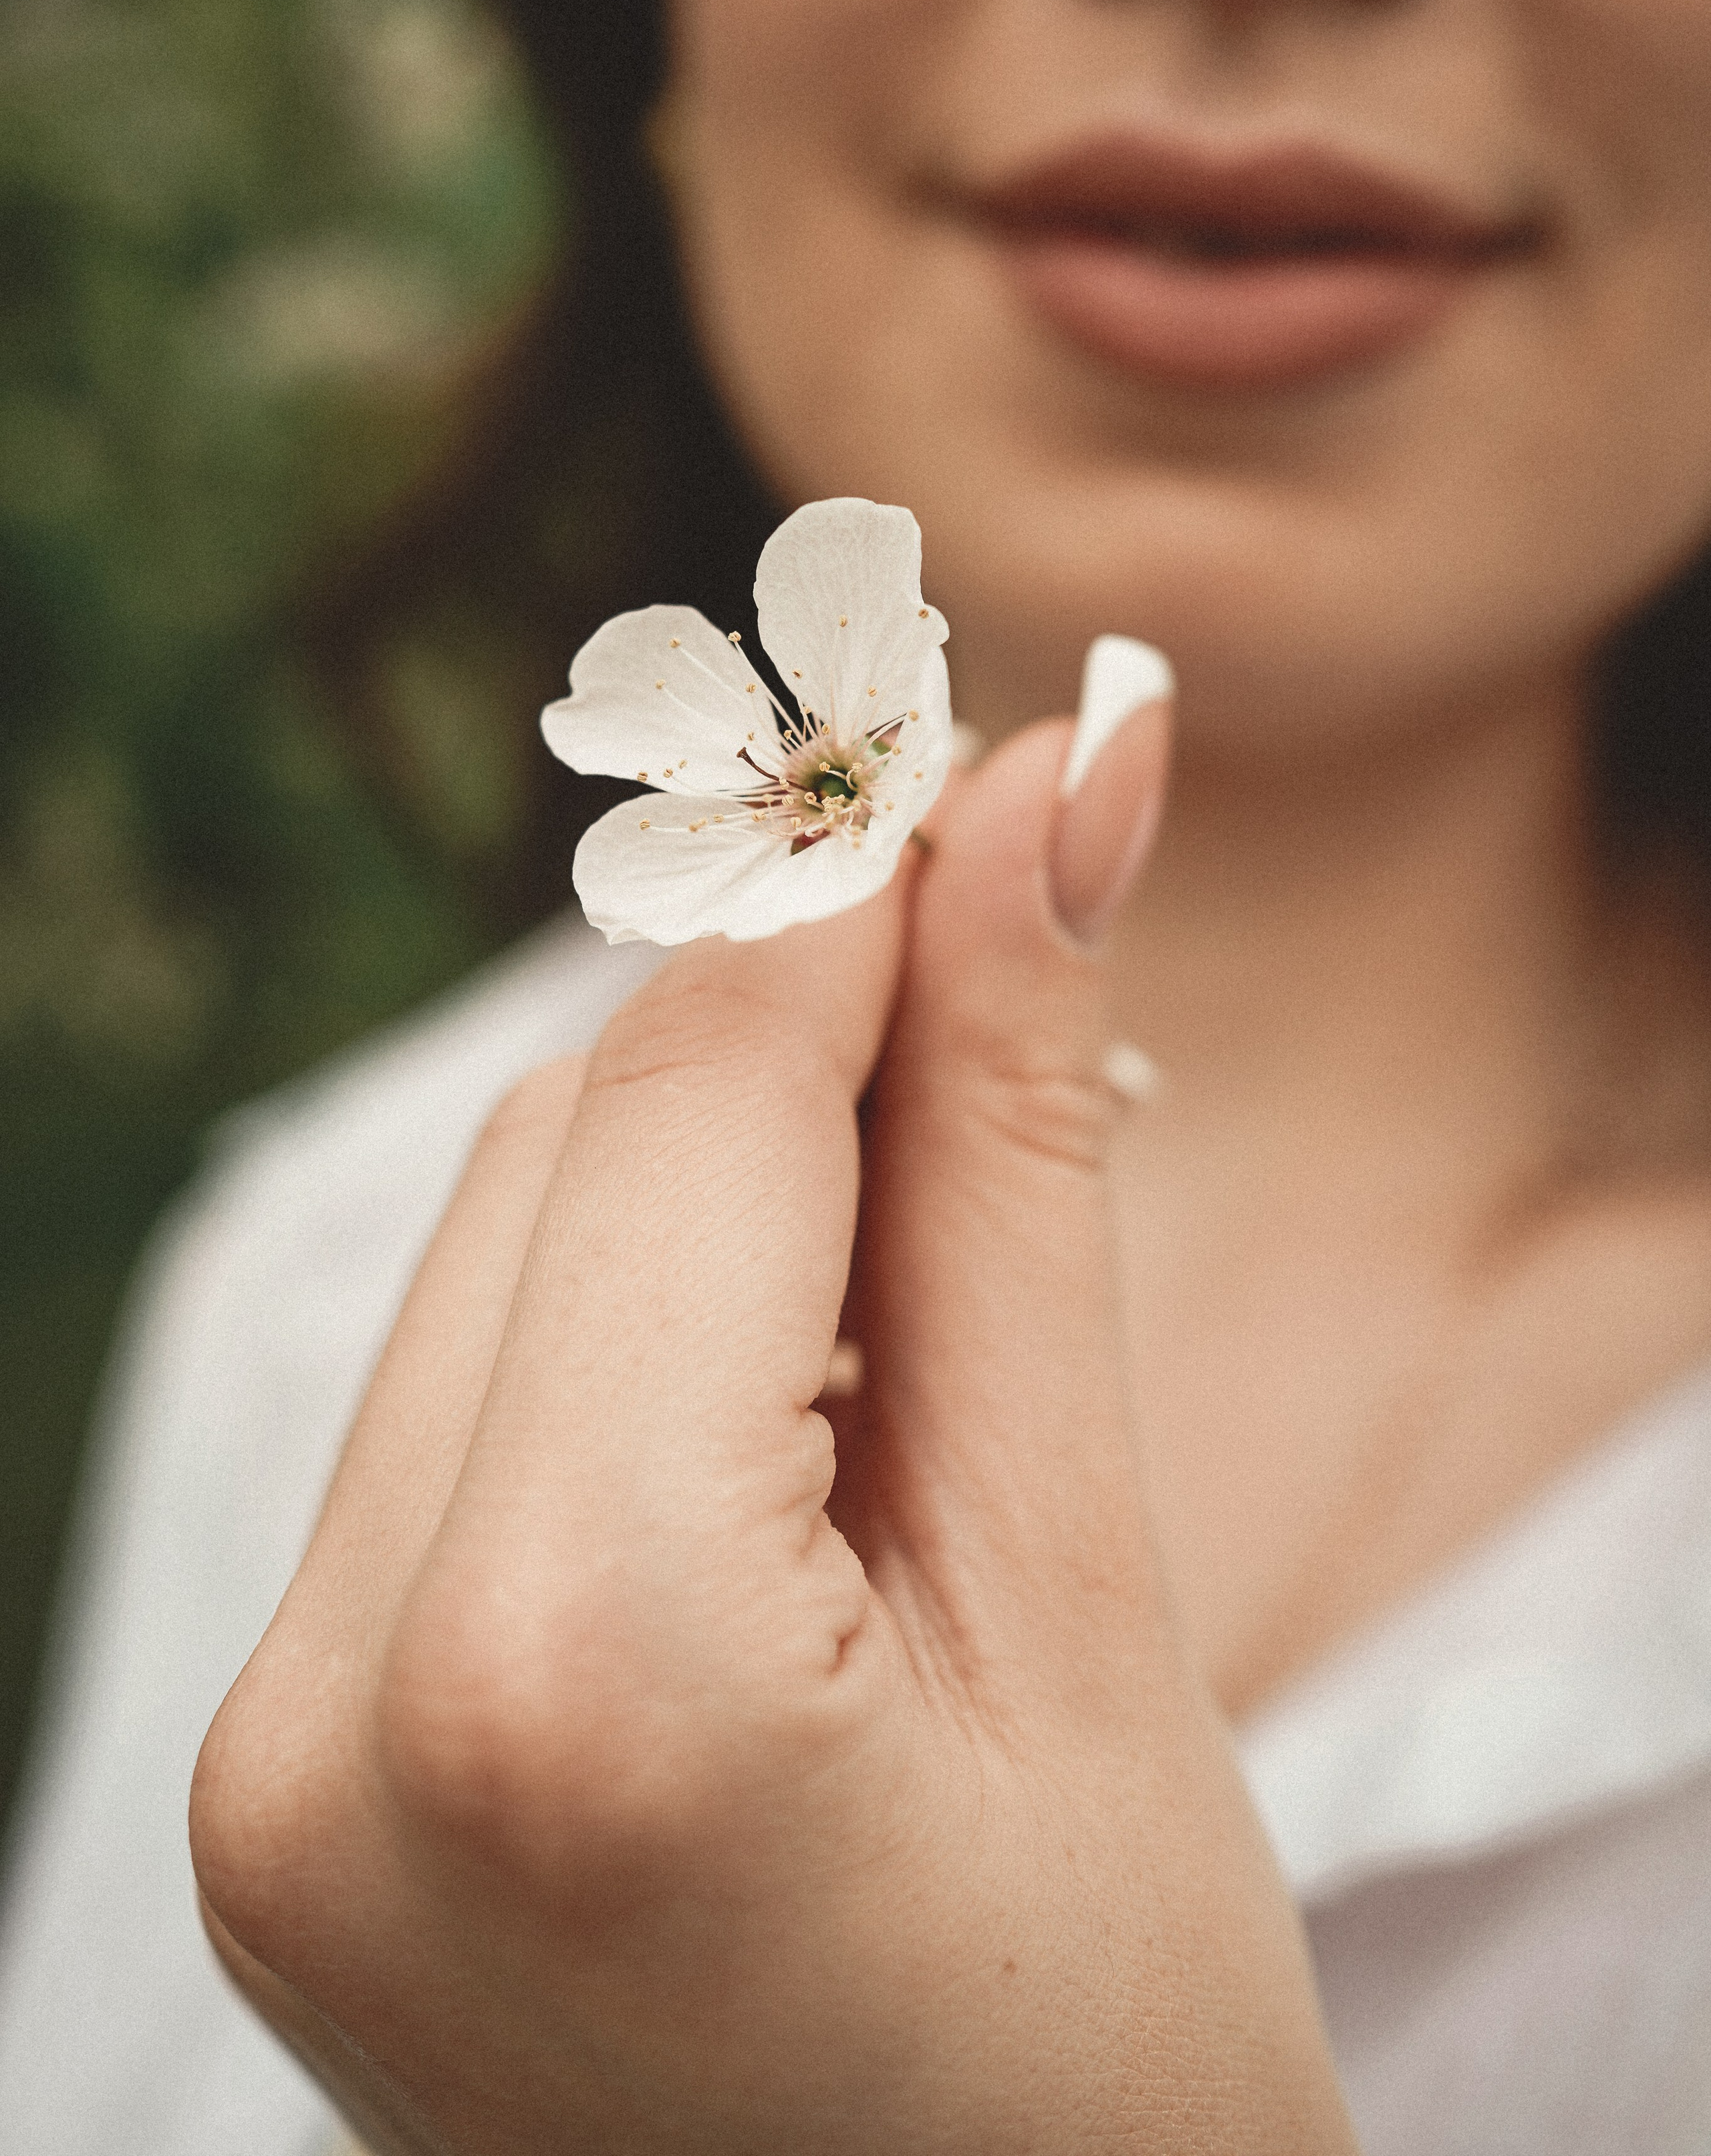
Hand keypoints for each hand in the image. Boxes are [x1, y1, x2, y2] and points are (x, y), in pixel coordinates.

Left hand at [190, 708, 1353, 2154]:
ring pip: (494, 1265)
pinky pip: (449, 1418)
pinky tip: (791, 1385)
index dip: (858, 897)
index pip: (689, 1111)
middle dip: (795, 1029)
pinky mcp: (277, 1782)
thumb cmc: (1100, 2087)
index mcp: (569, 1683)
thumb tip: (1058, 801)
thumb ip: (1019, 1164)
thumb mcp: (1091, 1604)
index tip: (998, 754)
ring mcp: (266, 1769)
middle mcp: (333, 1718)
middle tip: (1009, 957)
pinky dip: (621, 1328)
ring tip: (936, 1243)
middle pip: (563, 1159)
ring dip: (711, 1172)